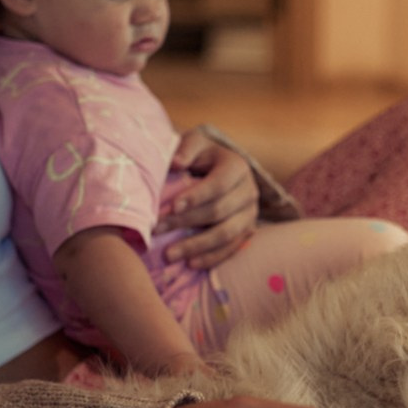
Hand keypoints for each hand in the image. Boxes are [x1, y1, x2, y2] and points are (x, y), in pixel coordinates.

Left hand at [159, 128, 258, 269]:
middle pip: (219, 211)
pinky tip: (190, 264)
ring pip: (226, 235)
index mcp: (237, 166)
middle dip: (186, 222)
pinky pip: (231, 249)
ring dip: (196, 246)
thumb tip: (176, 163)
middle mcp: (249, 190)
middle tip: (156, 230)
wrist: (217, 168)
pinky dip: (211, 258)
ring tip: (169, 255)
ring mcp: (250, 214)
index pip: (219, 184)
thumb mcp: (194, 142)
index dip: (196, 196)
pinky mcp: (247, 231)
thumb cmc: (199, 155)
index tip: (172, 207)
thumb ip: (185, 149)